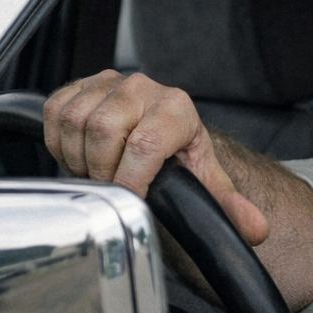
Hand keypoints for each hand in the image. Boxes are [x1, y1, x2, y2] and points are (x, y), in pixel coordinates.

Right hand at [43, 70, 268, 243]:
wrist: (163, 128)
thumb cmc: (180, 154)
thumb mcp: (206, 179)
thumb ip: (229, 206)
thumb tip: (257, 230)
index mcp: (176, 108)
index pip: (144, 144)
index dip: (130, 179)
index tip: (131, 197)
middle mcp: (142, 88)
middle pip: (103, 131)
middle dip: (102, 169)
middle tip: (113, 184)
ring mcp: (109, 83)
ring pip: (76, 121)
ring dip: (79, 157)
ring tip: (100, 170)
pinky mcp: (81, 84)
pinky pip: (54, 112)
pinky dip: (59, 141)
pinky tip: (81, 153)